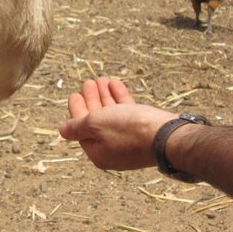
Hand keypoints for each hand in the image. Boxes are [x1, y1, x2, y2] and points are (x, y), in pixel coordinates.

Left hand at [60, 77, 174, 170]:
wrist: (170, 136)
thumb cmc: (130, 130)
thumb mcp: (95, 125)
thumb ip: (77, 126)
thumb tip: (62, 130)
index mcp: (98, 153)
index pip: (81, 130)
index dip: (76, 110)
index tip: (74, 94)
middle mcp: (113, 150)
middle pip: (97, 121)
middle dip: (92, 100)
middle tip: (88, 82)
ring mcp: (130, 142)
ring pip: (113, 115)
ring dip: (106, 96)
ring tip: (101, 79)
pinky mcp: (144, 132)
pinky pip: (128, 114)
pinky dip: (120, 98)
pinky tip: (115, 84)